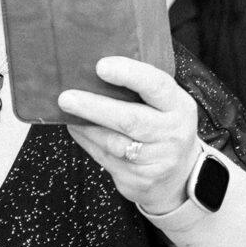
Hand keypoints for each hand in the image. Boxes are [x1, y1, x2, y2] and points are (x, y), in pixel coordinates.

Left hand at [59, 56, 200, 215]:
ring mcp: (157, 160)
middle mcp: (171, 133)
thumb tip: (92, 68)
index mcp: (178, 106)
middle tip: (66, 97)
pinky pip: (105, 158)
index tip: (101, 66)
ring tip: (65, 111)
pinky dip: (87, 141)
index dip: (129, 74)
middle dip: (95, 107)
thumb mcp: (165, 104)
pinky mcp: (139, 180)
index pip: (156, 86)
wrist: (180, 176)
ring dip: (85, 126)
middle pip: (130, 119)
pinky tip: (77, 128)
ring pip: (113, 142)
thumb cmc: (162, 127)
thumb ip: (140, 88)